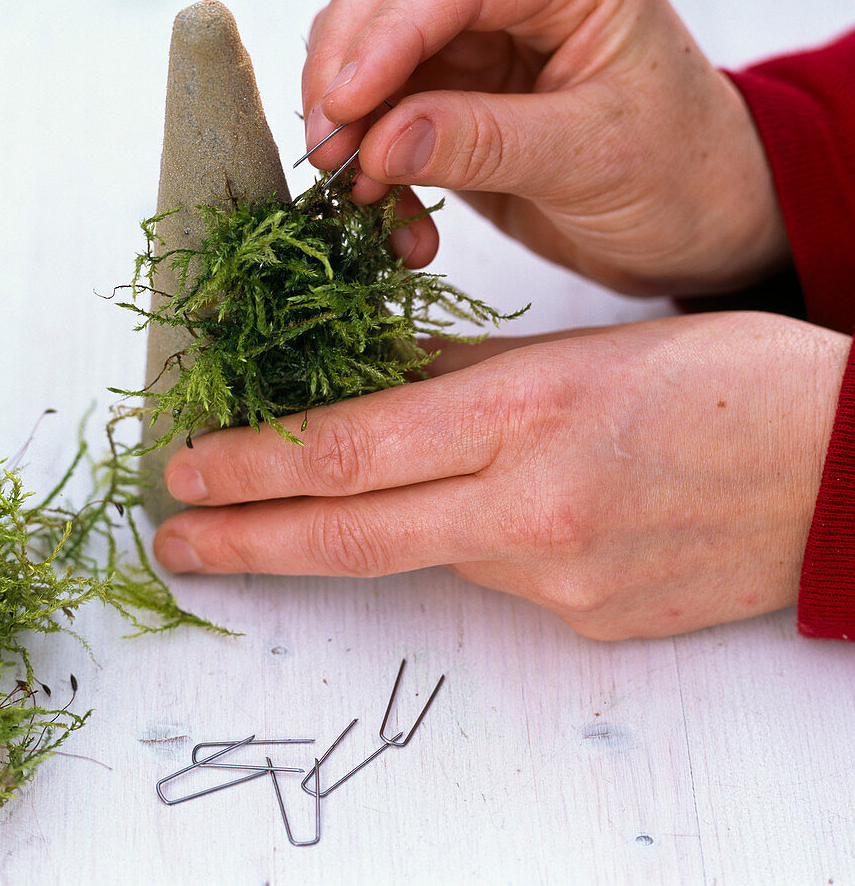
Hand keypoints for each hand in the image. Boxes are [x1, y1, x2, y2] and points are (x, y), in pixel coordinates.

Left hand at [153, 312, 847, 638]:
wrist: (845, 469)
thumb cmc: (731, 380)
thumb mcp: (587, 346)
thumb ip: (467, 371)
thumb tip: (374, 380)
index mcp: (532, 411)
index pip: (352, 449)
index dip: (256, 465)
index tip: (190, 471)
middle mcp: (537, 508)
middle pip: (354, 533)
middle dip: (252, 538)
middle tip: (181, 540)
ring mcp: (565, 580)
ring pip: (428, 551)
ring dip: (363, 531)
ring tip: (317, 506)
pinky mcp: (592, 623)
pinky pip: (499, 577)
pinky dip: (467, 541)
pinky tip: (488, 512)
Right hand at [301, 0, 788, 296]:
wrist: (701, 223)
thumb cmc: (681, 177)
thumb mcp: (590, 159)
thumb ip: (483, 143)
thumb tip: (377, 145)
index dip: (382, 39)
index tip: (340, 110)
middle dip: (345, 75)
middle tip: (327, 155)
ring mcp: (483, 37)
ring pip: (373, 54)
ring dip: (353, 128)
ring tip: (362, 201)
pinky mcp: (460, 92)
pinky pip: (387, 115)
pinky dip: (376, 166)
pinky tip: (393, 219)